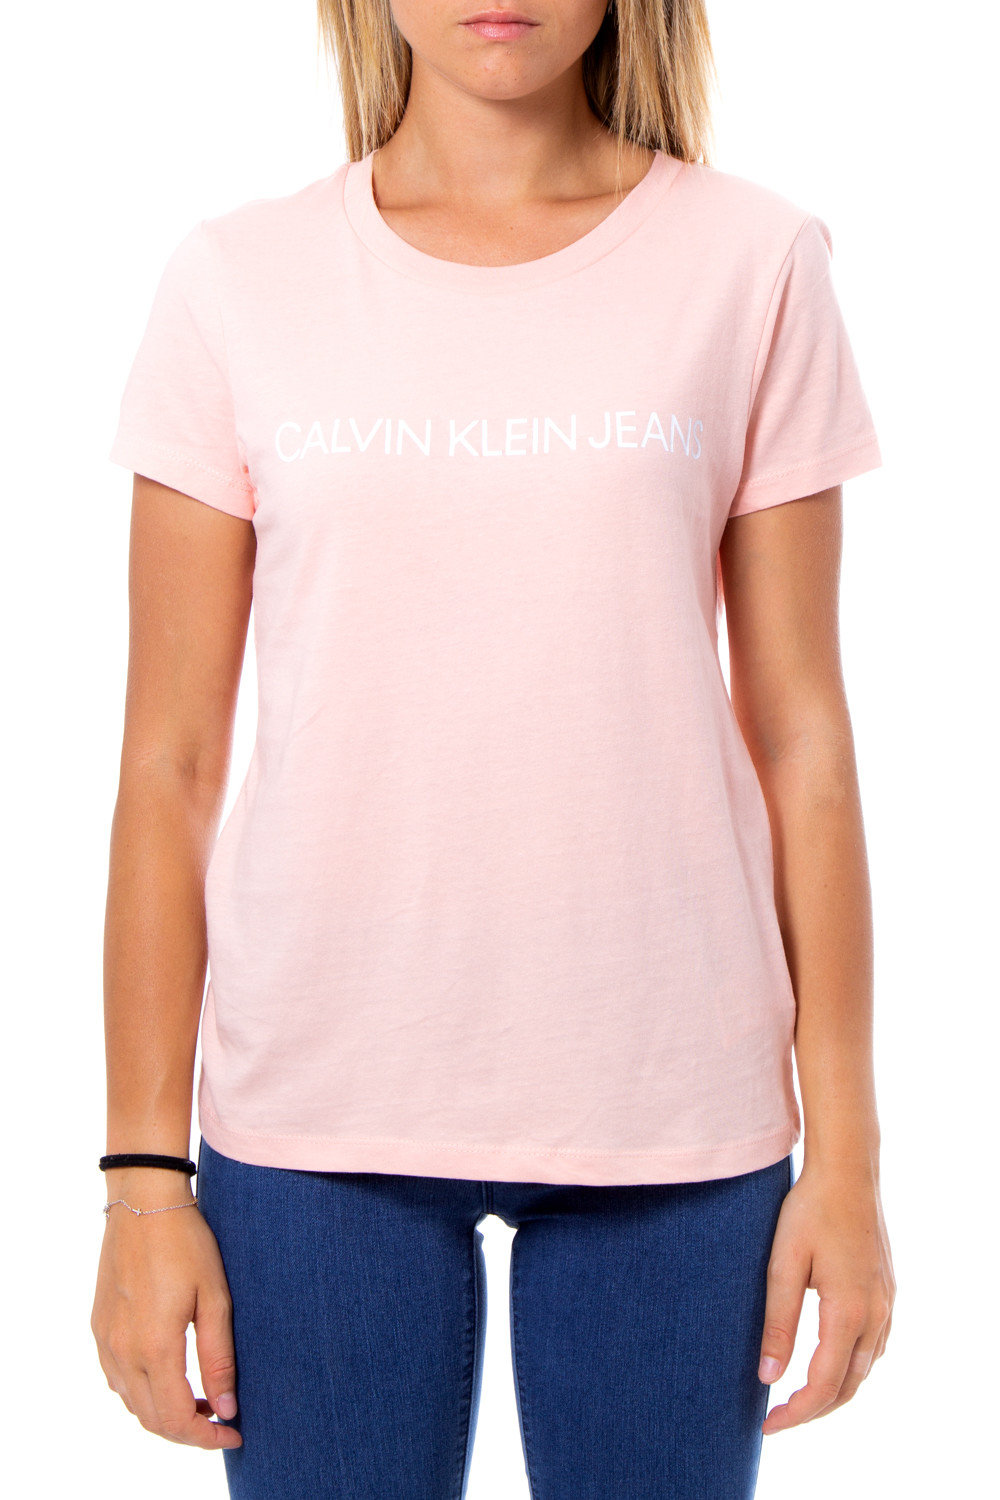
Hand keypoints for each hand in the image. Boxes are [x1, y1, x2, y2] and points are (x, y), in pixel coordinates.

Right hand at [91, 1173, 241, 1449]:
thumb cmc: (187, 1244)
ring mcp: (106, 1341)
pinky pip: (117, 1380)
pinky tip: (169, 1376)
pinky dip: (142, 1393)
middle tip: (223, 1420)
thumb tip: (227, 1408)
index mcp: (154, 1347)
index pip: (178, 1419)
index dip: (207, 1437)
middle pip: (153, 1420)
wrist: (144, 1202)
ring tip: (202, 1399)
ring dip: (165, 1413)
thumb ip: (218, 1358)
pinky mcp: (99, 1327)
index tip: (235, 1432)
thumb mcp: (216, 1298)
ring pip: (132, 1404)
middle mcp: (122, 1352)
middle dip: (189, 1431)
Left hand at [757, 1158, 894, 1433]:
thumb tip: (768, 1378)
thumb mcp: (782, 1264)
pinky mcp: (887, 1291)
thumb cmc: (810, 1211)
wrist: (848, 1171)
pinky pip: (874, 1346)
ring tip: (798, 1397)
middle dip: (813, 1410)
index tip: (766, 1424)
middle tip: (776, 1418)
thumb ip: (777, 1323)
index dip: (796, 1413)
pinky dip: (852, 1367)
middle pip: (849, 1387)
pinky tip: (829, 1361)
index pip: (823, 1385)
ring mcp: (886, 1303)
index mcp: (848, 1312)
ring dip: (835, 1390)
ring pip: (866, 1370)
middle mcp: (875, 1314)